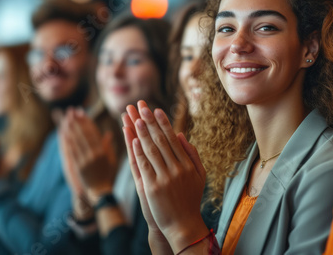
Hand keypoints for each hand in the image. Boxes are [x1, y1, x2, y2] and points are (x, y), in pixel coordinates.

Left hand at [59, 108, 116, 204]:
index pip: (94, 133)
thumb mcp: (111, 159)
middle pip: (85, 134)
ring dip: (72, 129)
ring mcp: (87, 160)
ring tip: (67, 119)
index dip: (87, 122)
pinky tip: (64, 135)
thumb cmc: (107, 175)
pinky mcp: (79, 167)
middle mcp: (96, 154)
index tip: (82, 112)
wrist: (100, 191)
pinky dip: (69, 142)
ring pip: (78, 142)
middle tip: (72, 111)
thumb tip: (108, 133)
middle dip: (78, 122)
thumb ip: (108, 146)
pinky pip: (73, 152)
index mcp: (104, 151)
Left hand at [129, 101, 208, 252]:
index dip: (163, 123)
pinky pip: (144, 165)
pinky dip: (139, 151)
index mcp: (187, 164)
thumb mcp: (199, 176)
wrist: (184, 226)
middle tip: (142, 106)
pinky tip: (133, 139)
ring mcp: (165, 178)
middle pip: (161, 140)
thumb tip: (180, 135)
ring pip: (151, 150)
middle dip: (151, 121)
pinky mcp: (153, 188)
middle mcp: (177, 169)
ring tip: (135, 117)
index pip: (173, 139)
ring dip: (142, 132)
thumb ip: (192, 155)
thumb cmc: (190, 200)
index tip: (156, 109)